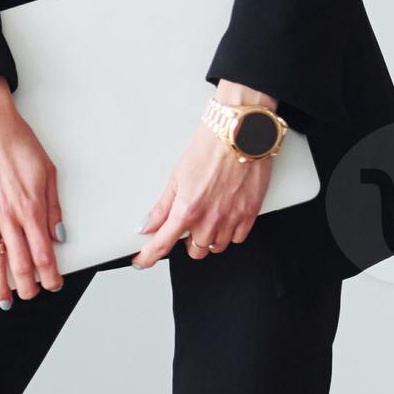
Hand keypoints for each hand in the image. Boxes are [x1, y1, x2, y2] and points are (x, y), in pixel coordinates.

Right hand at [0, 76, 64, 306]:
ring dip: (0, 285)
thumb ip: (54, 207)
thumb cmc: (17, 142)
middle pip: (20, 262)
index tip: (52, 284)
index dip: (49, 275)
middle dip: (27, 286)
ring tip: (4, 300)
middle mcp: (8, 215)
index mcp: (31, 207)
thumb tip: (59, 235)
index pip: (44, 253)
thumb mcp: (48, 171)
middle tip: (31, 296)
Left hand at [132, 80, 276, 269]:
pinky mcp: (251, 213)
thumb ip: (162, 206)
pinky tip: (226, 217)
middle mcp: (210, 218)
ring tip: (208, 218)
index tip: (143, 260)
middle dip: (188, 242)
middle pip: (194, 251)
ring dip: (209, 238)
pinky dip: (230, 233)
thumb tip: (147, 224)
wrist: (241, 133)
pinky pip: (238, 238)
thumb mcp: (177, 175)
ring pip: (216, 247)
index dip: (150, 256)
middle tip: (188, 226)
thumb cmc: (210, 147)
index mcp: (187, 209)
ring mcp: (232, 218)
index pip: (163, 244)